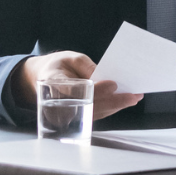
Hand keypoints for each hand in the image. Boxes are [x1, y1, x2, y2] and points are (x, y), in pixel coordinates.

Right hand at [12, 52, 143, 120]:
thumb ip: (85, 66)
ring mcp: (67, 112)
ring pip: (94, 113)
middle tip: (133, 96)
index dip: (96, 89)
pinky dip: (110, 109)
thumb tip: (101, 75)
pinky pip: (94, 114)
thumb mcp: (70, 58)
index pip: (76, 90)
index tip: (113, 84)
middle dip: (113, 101)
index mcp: (53, 83)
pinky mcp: (75, 116)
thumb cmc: (58, 66)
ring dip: (116, 106)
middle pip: (89, 105)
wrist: (41, 78)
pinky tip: (124, 102)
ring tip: (134, 98)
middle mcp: (59, 102)